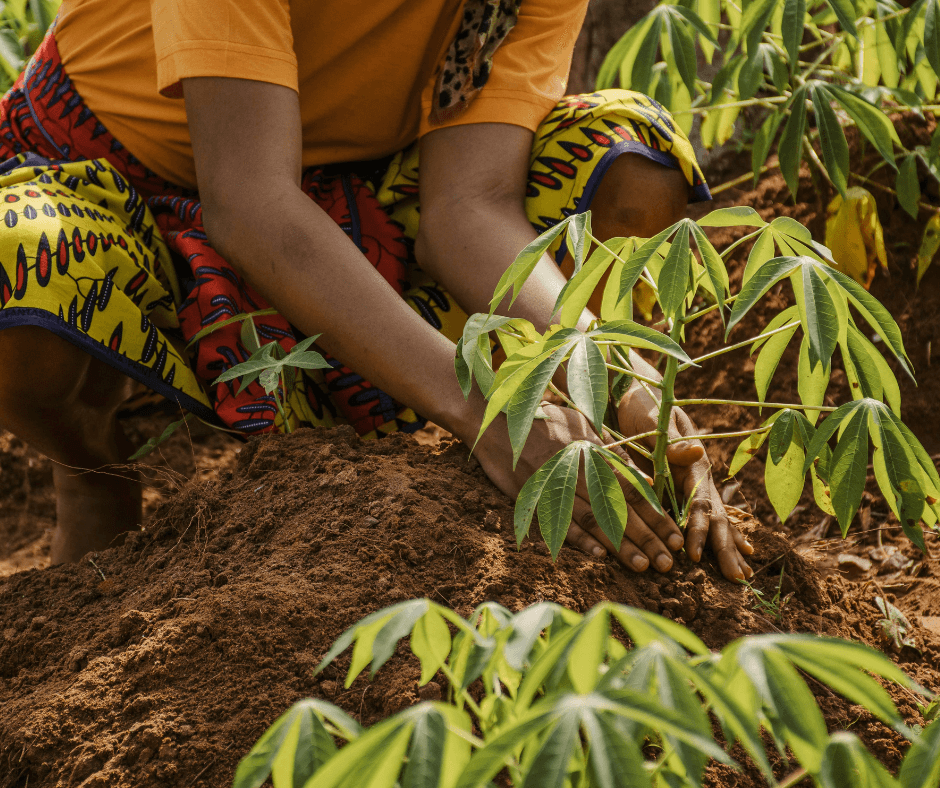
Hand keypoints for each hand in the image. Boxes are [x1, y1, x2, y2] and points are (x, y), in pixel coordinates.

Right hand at [473, 402, 685, 572]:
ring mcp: (556, 482)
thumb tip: (644, 480)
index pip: (633, 489)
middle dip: (647, 537)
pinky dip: (578, 538)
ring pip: (594, 518)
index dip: (656, 515)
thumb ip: (612, 452)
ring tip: (642, 566)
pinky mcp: (534, 493)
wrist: (498, 421)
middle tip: (668, 563)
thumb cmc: (544, 421)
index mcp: (595, 452)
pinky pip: (558, 519)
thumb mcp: (582, 427)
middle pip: (619, 507)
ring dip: (619, 545)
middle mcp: (580, 468)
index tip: (675, 537)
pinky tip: (598, 556)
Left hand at [618, 381, 753, 581]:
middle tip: (737, 579)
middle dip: (725, 548)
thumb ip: (673, 438)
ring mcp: (695, 482)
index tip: (695, 555)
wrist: (643, 396)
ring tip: (742, 575)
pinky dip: (721, 534)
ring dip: (729, 547)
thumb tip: (699, 450)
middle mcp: (699, 475)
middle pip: (716, 516)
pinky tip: (738, 551)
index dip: (699, 529)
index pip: (699, 502)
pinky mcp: (686, 485)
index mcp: (692, 463)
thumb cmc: (646, 406)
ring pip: (717, 518)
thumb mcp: (655, 418)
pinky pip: (706, 514)